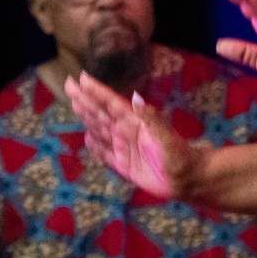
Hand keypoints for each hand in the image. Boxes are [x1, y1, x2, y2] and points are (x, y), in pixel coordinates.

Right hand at [67, 72, 202, 199]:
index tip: (82, 77)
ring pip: (100, 130)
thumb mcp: (166, 137)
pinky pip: (106, 154)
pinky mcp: (124, 165)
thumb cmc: (180, 157)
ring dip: (87, 117)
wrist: (187, 180)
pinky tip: (87, 138)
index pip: (111, 103)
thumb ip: (151, 119)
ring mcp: (125, 148)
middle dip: (85, 100)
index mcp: (136, 122)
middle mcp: (127, 132)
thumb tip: (136, 97)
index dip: (97, 91)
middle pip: (101, 113)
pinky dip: (96, 147)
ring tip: (75, 104)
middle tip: (69, 85)